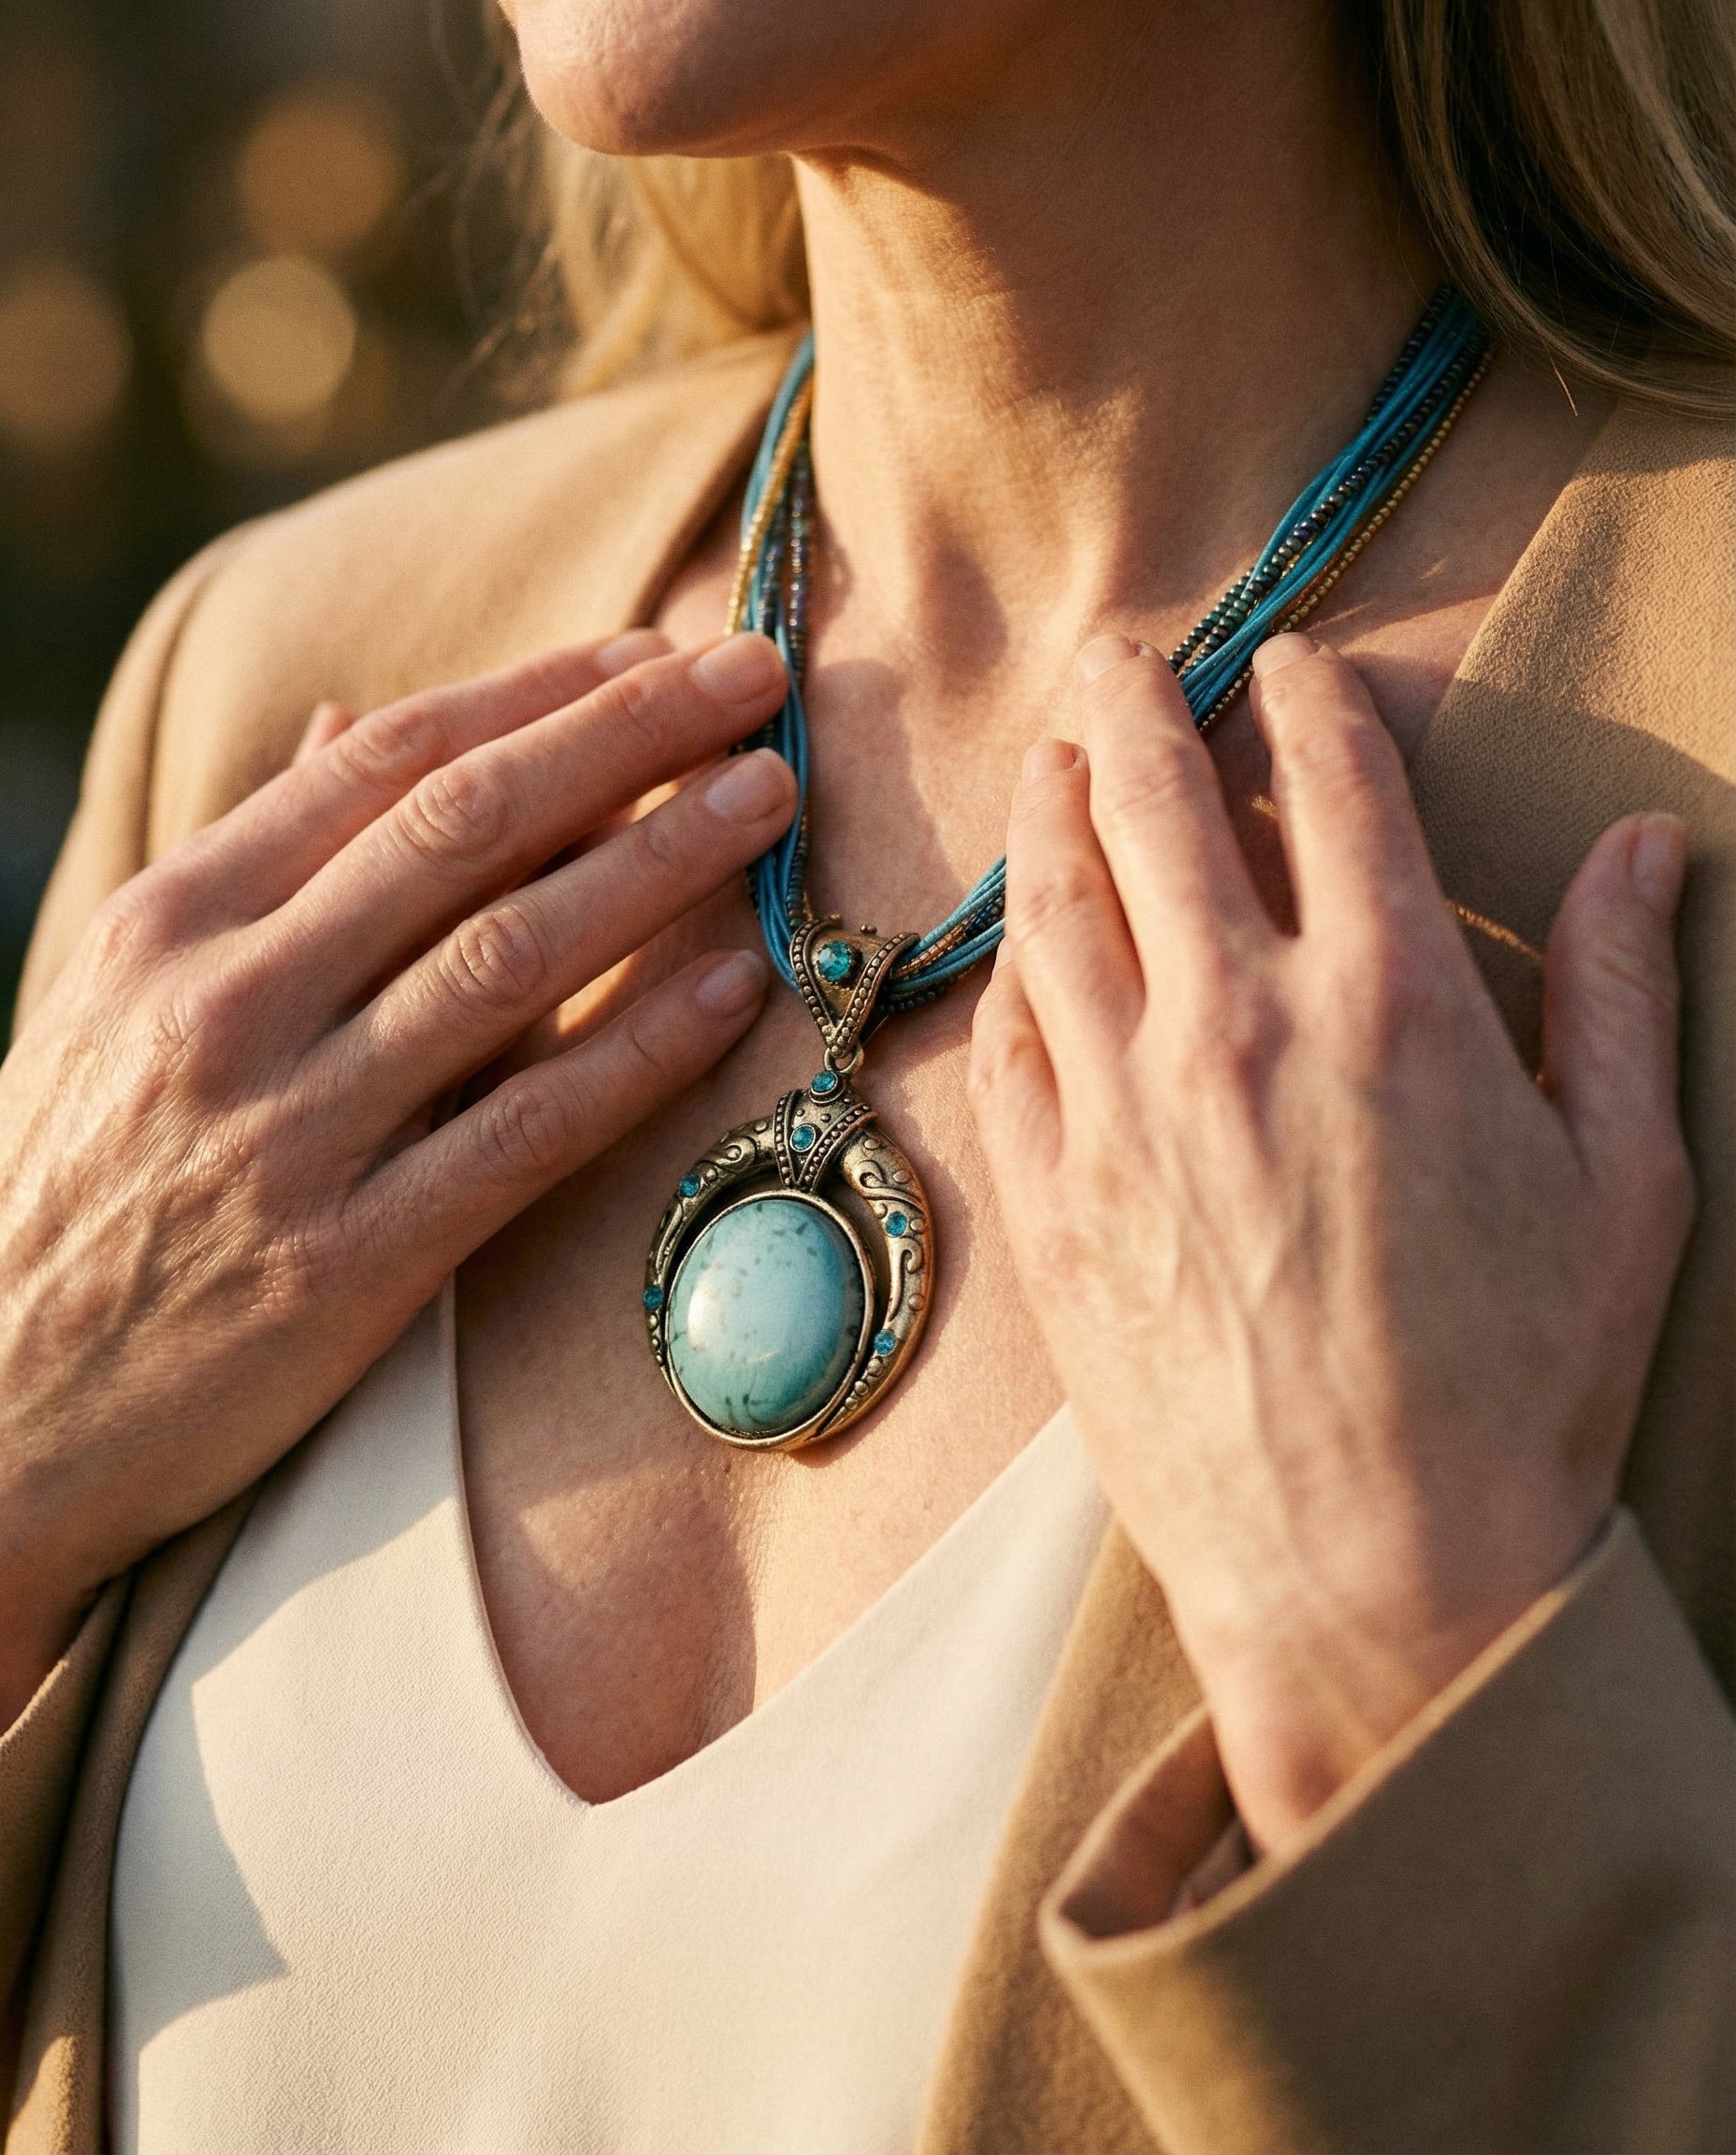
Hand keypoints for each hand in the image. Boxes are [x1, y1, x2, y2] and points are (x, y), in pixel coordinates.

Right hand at [0, 628, 795, 1720]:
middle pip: (463, 828)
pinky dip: (637, 1053)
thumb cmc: (71, 1184)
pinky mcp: (348, 1264)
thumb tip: (346, 724)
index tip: (650, 656)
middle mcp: (229, 1004)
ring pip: (508, 959)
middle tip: (754, 678)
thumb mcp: (119, 999)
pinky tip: (730, 991)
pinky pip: (525, 1133)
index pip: (380, 763)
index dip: (533, 693)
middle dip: (625, 737)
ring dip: (657, 862)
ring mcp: (289, 1133)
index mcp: (172, 921)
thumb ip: (250, 866)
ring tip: (767, 800)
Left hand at [970, 631, 1692, 1851]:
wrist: (1376, 1577)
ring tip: (1057, 758)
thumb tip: (1638, 848)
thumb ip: (1623, 992)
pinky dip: (1010, 967)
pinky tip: (1024, 944)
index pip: (1330, 775)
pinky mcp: (1049, 1204)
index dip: (1309, 690)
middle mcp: (1233, 1030)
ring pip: (1051, 901)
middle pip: (1154, 799)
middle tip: (1127, 652)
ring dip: (1050, 803)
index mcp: (1388, 1003)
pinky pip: (1003, 1041)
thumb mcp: (1627, 1183)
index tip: (1296, 661)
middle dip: (1139, 697)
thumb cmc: (1522, 1386)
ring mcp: (1118, 1116)